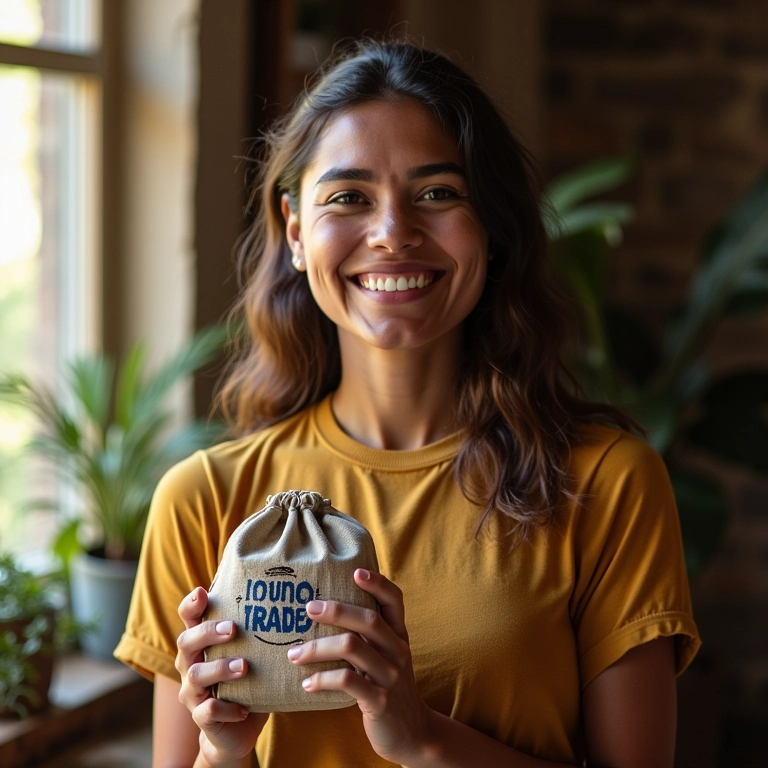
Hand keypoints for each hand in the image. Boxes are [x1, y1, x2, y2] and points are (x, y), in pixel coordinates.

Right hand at [176, 587, 267, 764]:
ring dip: (220, 668)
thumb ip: (258, 632)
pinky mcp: (202, 718)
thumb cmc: (246, 683)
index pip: (188, 619)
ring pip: (196, 675)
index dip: (191, 605)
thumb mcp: (251, 654)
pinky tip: (244, 708)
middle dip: (208, 632)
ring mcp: (193, 693)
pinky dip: (226, 707)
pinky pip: (207, 711)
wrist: (237, 731)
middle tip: (233, 629)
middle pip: (186, 642)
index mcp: (201, 645)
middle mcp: (190, 665)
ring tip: (244, 666)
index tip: (202, 592)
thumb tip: (293, 601)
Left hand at [286, 569, 433, 763]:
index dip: (378, 583)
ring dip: (317, 648)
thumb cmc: (388, 686)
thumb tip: (327, 609)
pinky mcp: (379, 701)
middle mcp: (398, 651)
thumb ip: (369, 636)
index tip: (356, 572)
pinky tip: (306, 684)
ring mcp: (390, 676)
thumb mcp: (386, 657)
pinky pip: (347, 681)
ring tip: (293, 654)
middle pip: (369, 620)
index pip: (395, 600)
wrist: (410, 732)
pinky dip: (322, 679)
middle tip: (308, 608)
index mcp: (399, 635)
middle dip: (336, 610)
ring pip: (353, 648)